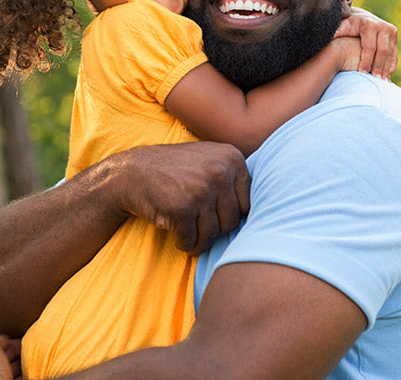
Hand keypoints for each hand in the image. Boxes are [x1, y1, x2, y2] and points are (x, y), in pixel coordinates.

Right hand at [106, 142, 250, 254]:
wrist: (131, 172)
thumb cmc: (174, 171)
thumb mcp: (209, 159)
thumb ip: (235, 177)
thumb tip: (268, 210)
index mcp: (232, 157)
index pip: (248, 204)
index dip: (231, 215)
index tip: (214, 214)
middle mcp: (221, 170)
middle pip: (232, 221)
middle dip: (214, 229)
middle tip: (197, 225)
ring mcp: (202, 188)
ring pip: (214, 233)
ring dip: (200, 240)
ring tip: (188, 232)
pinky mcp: (183, 206)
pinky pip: (192, 239)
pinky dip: (184, 243)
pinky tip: (176, 233)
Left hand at [335, 7, 397, 78]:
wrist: (359, 18)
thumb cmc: (347, 27)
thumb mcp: (341, 28)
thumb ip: (336, 33)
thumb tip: (327, 39)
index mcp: (369, 25)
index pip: (369, 47)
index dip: (366, 60)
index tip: (362, 72)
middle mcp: (382, 26)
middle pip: (382, 50)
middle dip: (378, 66)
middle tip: (375, 79)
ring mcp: (391, 31)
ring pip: (390, 53)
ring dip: (386, 68)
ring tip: (382, 81)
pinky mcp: (395, 37)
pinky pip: (394, 53)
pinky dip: (391, 65)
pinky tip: (387, 75)